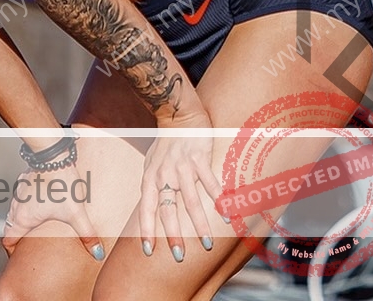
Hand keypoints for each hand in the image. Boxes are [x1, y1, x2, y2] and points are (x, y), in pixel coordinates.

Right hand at [3, 163, 104, 262]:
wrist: (54, 153)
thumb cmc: (62, 184)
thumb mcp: (76, 213)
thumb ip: (86, 234)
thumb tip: (97, 253)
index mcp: (23, 218)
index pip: (8, 240)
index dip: (12, 251)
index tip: (20, 256)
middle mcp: (17, 205)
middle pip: (10, 226)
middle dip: (18, 236)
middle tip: (30, 244)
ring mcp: (20, 191)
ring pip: (15, 210)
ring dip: (23, 218)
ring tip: (38, 225)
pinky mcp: (26, 179)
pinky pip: (22, 196)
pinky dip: (27, 203)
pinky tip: (42, 202)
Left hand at [139, 108, 224, 261]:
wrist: (178, 115)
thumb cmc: (165, 144)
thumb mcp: (151, 165)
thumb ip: (152, 187)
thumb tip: (150, 214)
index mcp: (151, 177)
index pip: (146, 208)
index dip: (145, 229)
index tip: (147, 251)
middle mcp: (165, 173)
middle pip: (168, 209)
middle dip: (174, 235)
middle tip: (179, 257)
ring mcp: (182, 166)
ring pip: (191, 200)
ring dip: (200, 224)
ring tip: (206, 244)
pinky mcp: (199, 158)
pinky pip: (210, 182)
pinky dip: (219, 199)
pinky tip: (227, 214)